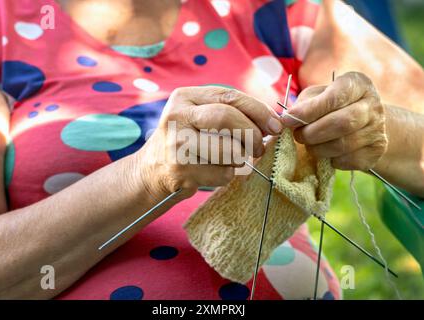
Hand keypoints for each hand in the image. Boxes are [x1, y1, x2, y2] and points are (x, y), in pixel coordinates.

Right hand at [137, 86, 282, 198]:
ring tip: (234, 160)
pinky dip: (228, 175)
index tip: (275, 125)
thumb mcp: (200, 117)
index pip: (229, 96)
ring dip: (241, 158)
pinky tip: (216, 172)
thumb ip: (232, 113)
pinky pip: (222, 173)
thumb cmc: (187, 141)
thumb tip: (274, 123)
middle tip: (259, 147)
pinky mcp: (179, 170)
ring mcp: (175, 143)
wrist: (152, 170)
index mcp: (185, 97)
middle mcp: (177, 116)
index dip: (258, 110)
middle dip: (252, 134)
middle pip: (226, 117)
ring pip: (228, 149)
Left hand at [281, 72, 387, 170]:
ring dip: (318, 148)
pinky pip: (348, 160)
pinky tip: (326, 152)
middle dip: (312, 133)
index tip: (287, 120)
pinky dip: (330, 159)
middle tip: (297, 136)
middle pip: (341, 123)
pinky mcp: (376, 151)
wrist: (363, 124)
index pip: (335, 97)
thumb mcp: (317, 96)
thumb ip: (303, 104)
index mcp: (358, 84)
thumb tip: (287, 119)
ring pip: (343, 145)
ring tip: (309, 144)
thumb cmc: (332, 106)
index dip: (309, 111)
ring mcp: (378, 129)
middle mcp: (373, 105)